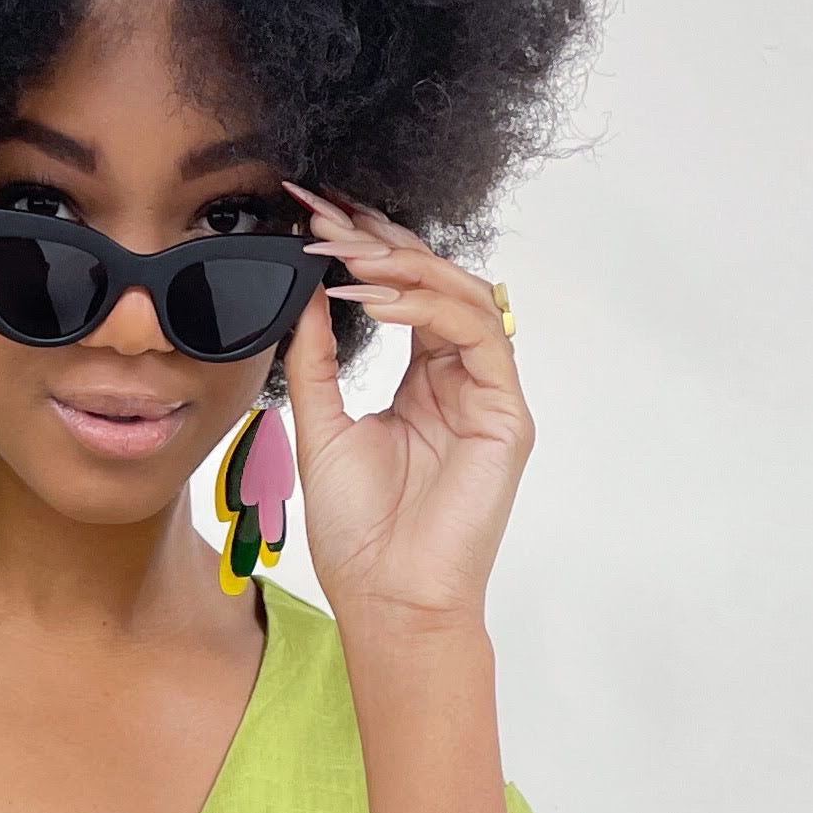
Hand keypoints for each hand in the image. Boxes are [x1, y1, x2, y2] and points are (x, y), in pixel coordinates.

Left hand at [277, 181, 533, 636]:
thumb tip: (306, 287)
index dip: (361, 250)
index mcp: (422, 381)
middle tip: (322, 213)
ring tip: (343, 254)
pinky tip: (376, 297)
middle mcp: (460, 378)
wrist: (388, 599)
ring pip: (459, 294)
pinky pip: (475, 333)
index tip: (310, 216)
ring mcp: (487, 393)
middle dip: (377, 239)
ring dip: (399, 266)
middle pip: (432, 282)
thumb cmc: (359, 533)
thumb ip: (317, 359)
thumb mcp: (322, 426)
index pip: (400, 294)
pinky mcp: (506, 412)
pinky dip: (425, 307)